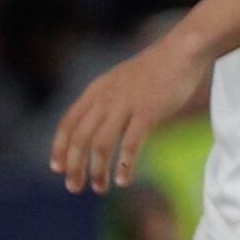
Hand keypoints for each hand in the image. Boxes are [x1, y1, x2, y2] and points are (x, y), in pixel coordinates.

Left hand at [50, 27, 209, 196]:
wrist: (181, 51)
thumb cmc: (155, 68)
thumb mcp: (120, 80)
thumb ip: (107, 99)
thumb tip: (99, 121)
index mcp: (96, 92)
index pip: (67, 124)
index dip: (60, 149)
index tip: (58, 169)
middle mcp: (105, 99)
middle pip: (80, 139)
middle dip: (74, 167)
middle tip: (75, 187)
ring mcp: (125, 105)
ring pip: (101, 145)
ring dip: (97, 170)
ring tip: (100, 188)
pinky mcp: (147, 112)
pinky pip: (131, 144)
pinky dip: (125, 165)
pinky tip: (125, 180)